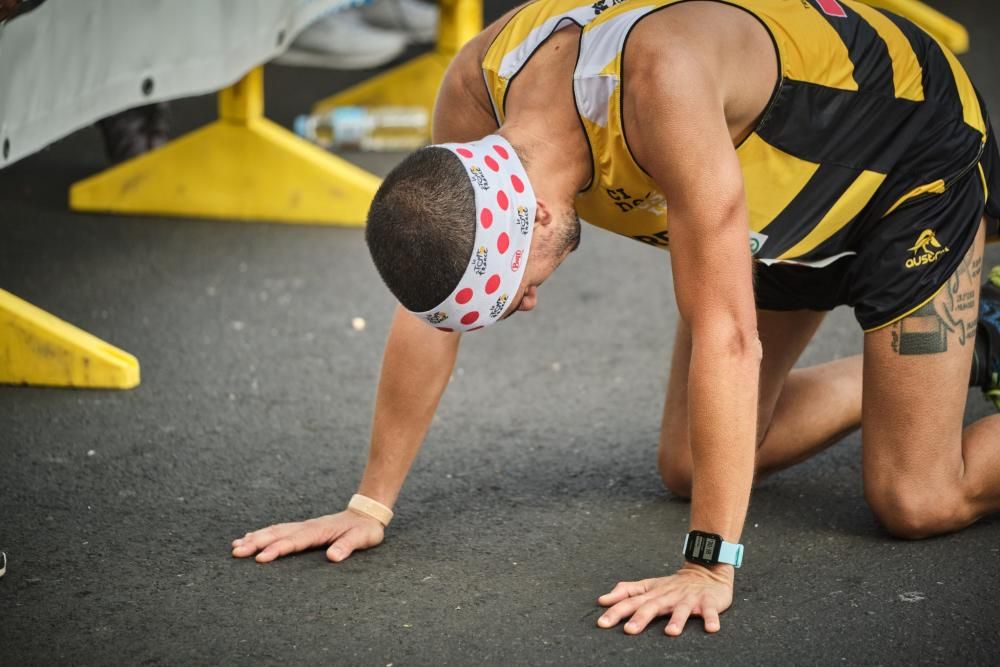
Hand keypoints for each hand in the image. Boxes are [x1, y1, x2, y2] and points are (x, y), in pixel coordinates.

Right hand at [231, 510, 383, 563]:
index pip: (294, 541)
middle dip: (256, 543)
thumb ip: (348, 546)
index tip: (260, 557)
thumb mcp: (362, 538)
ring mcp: (304, 526)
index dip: (277, 549)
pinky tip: (250, 537)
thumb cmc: (365, 529)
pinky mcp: (303, 528)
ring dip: (255, 537)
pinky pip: (279, 530)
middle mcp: (307, 526)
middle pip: (278, 534)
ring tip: (236, 546)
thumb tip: (333, 557)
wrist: (367, 513)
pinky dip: (263, 534)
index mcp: (318, 531)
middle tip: (236, 552)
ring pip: (275, 531)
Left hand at [596, 564, 733, 635]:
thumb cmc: (673, 585)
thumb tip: (602, 600)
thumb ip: (626, 592)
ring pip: (682, 610)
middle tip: (629, 630)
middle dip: (640, 618)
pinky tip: (711, 628)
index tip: (602, 623)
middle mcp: (668, 596)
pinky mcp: (708, 602)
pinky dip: (711, 619)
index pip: (631, 602)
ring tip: (671, 632)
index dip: (616, 611)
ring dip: (677, 620)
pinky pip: (710, 611)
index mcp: (653, 594)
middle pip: (652, 607)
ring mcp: (688, 599)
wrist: (705, 571)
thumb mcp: (648, 586)